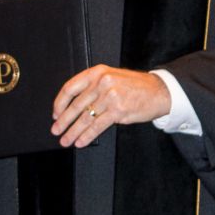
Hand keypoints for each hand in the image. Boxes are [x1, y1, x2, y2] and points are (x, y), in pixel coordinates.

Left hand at [51, 65, 170, 147]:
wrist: (159, 91)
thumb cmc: (135, 86)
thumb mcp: (111, 77)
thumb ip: (93, 87)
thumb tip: (73, 106)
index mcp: (97, 72)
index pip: (70, 88)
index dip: (60, 103)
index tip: (55, 114)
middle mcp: (102, 82)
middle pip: (76, 105)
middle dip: (63, 121)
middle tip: (56, 130)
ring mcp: (110, 96)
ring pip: (85, 118)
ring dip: (73, 132)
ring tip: (66, 140)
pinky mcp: (118, 111)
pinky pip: (97, 126)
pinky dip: (87, 136)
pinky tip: (80, 141)